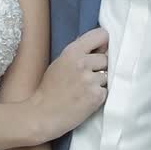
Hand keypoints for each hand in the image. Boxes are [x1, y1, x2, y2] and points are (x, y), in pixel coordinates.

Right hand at [26, 27, 108, 141]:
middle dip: (100, 67)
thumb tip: (99, 45)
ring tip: (84, 90)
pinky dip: (99, 95)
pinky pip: (106, 90)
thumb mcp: (60, 62)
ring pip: (108, 75)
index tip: (101, 51)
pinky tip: (86, 99)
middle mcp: (82, 62)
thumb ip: (78, 52)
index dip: (103, 44)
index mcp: (72, 51)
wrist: (43, 114)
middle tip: (86, 78)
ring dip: (100, 82)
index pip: (101, 35)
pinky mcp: (96, 96)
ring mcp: (90, 80)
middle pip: (106, 58)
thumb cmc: (49, 89)